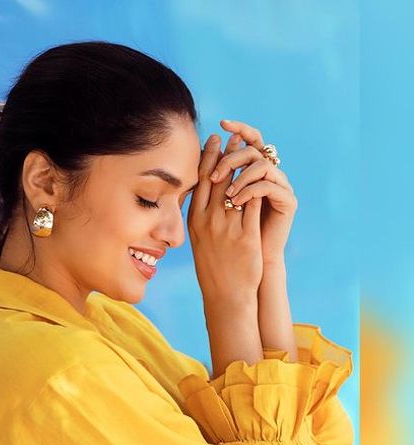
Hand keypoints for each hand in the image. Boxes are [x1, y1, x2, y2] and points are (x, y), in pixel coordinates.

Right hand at [187, 129, 263, 309]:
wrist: (225, 294)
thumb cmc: (214, 267)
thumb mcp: (200, 240)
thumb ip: (202, 216)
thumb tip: (205, 193)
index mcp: (194, 220)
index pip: (200, 180)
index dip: (208, 157)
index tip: (214, 140)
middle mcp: (208, 221)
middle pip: (217, 177)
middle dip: (226, 153)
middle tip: (233, 136)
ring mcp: (226, 228)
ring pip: (235, 186)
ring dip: (244, 164)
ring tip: (250, 150)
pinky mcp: (245, 235)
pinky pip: (252, 203)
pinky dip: (257, 186)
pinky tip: (264, 173)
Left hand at [213, 119, 297, 264]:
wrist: (251, 262)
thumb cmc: (232, 237)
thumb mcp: (216, 206)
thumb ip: (213, 183)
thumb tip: (195, 159)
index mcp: (254, 171)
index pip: (249, 141)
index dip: (238, 129)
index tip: (220, 125)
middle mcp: (270, 174)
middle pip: (254, 149)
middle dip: (232, 156)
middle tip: (215, 172)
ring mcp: (280, 186)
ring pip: (262, 165)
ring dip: (240, 176)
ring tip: (226, 193)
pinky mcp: (288, 201)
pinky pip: (269, 186)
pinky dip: (250, 191)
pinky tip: (236, 201)